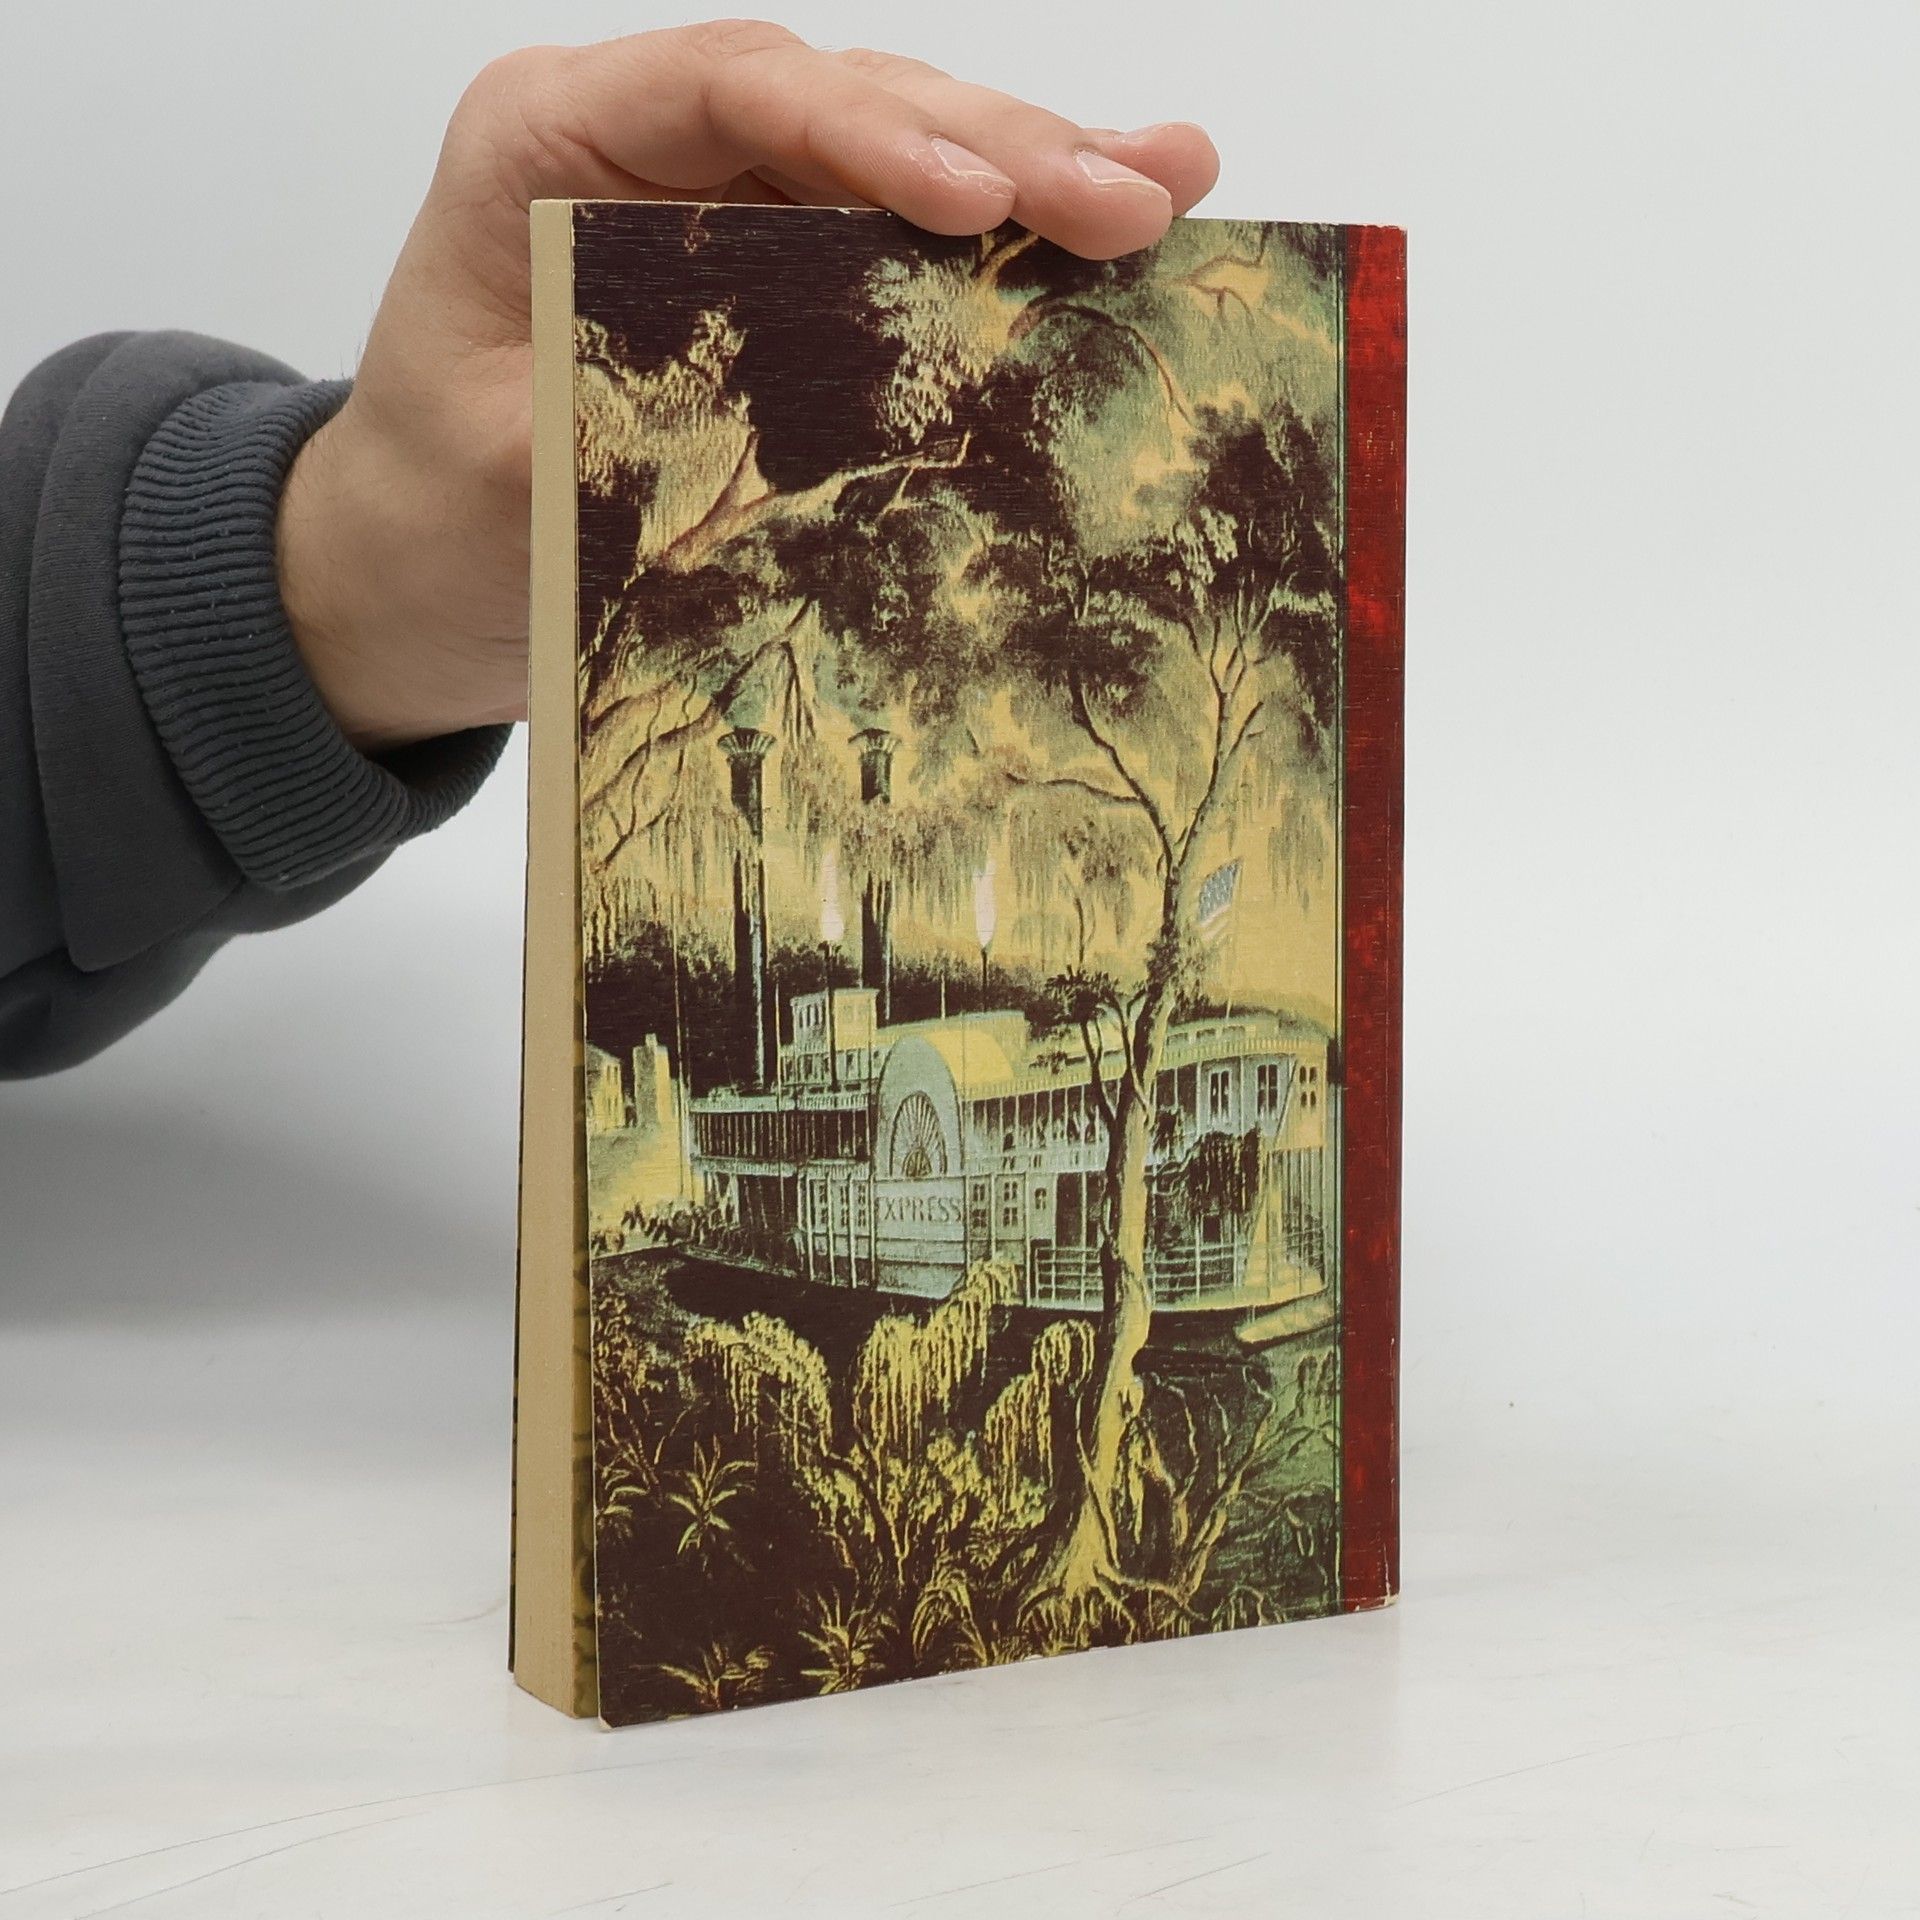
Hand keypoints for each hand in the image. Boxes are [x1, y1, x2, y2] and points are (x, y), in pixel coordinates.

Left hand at [275, 22, 1218, 751]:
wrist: (413, 566)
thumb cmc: (430, 513)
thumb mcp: (503, 474)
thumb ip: (637, 421)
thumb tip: (800, 428)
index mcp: (546, 139)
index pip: (727, 94)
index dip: (865, 135)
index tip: (974, 201)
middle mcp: (647, 142)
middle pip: (841, 106)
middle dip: (996, 151)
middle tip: (1133, 196)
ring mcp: (722, 200)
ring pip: (895, 152)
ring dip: (1034, 175)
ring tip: (1165, 187)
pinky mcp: (775, 272)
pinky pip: (898, 238)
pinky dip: (1002, 243)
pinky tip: (1114, 220)